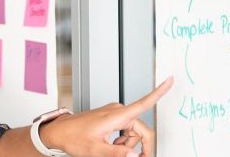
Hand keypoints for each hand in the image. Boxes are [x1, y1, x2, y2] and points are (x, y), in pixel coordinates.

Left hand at [40, 76, 173, 156]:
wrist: (60, 131)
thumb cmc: (73, 136)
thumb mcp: (96, 150)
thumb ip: (117, 154)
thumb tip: (135, 156)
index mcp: (117, 115)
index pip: (143, 103)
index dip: (159, 92)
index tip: (170, 80)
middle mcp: (118, 111)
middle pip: (141, 129)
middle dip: (141, 146)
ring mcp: (114, 114)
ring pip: (133, 132)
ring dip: (128, 144)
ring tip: (111, 150)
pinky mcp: (111, 118)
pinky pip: (126, 131)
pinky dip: (122, 141)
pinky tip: (111, 145)